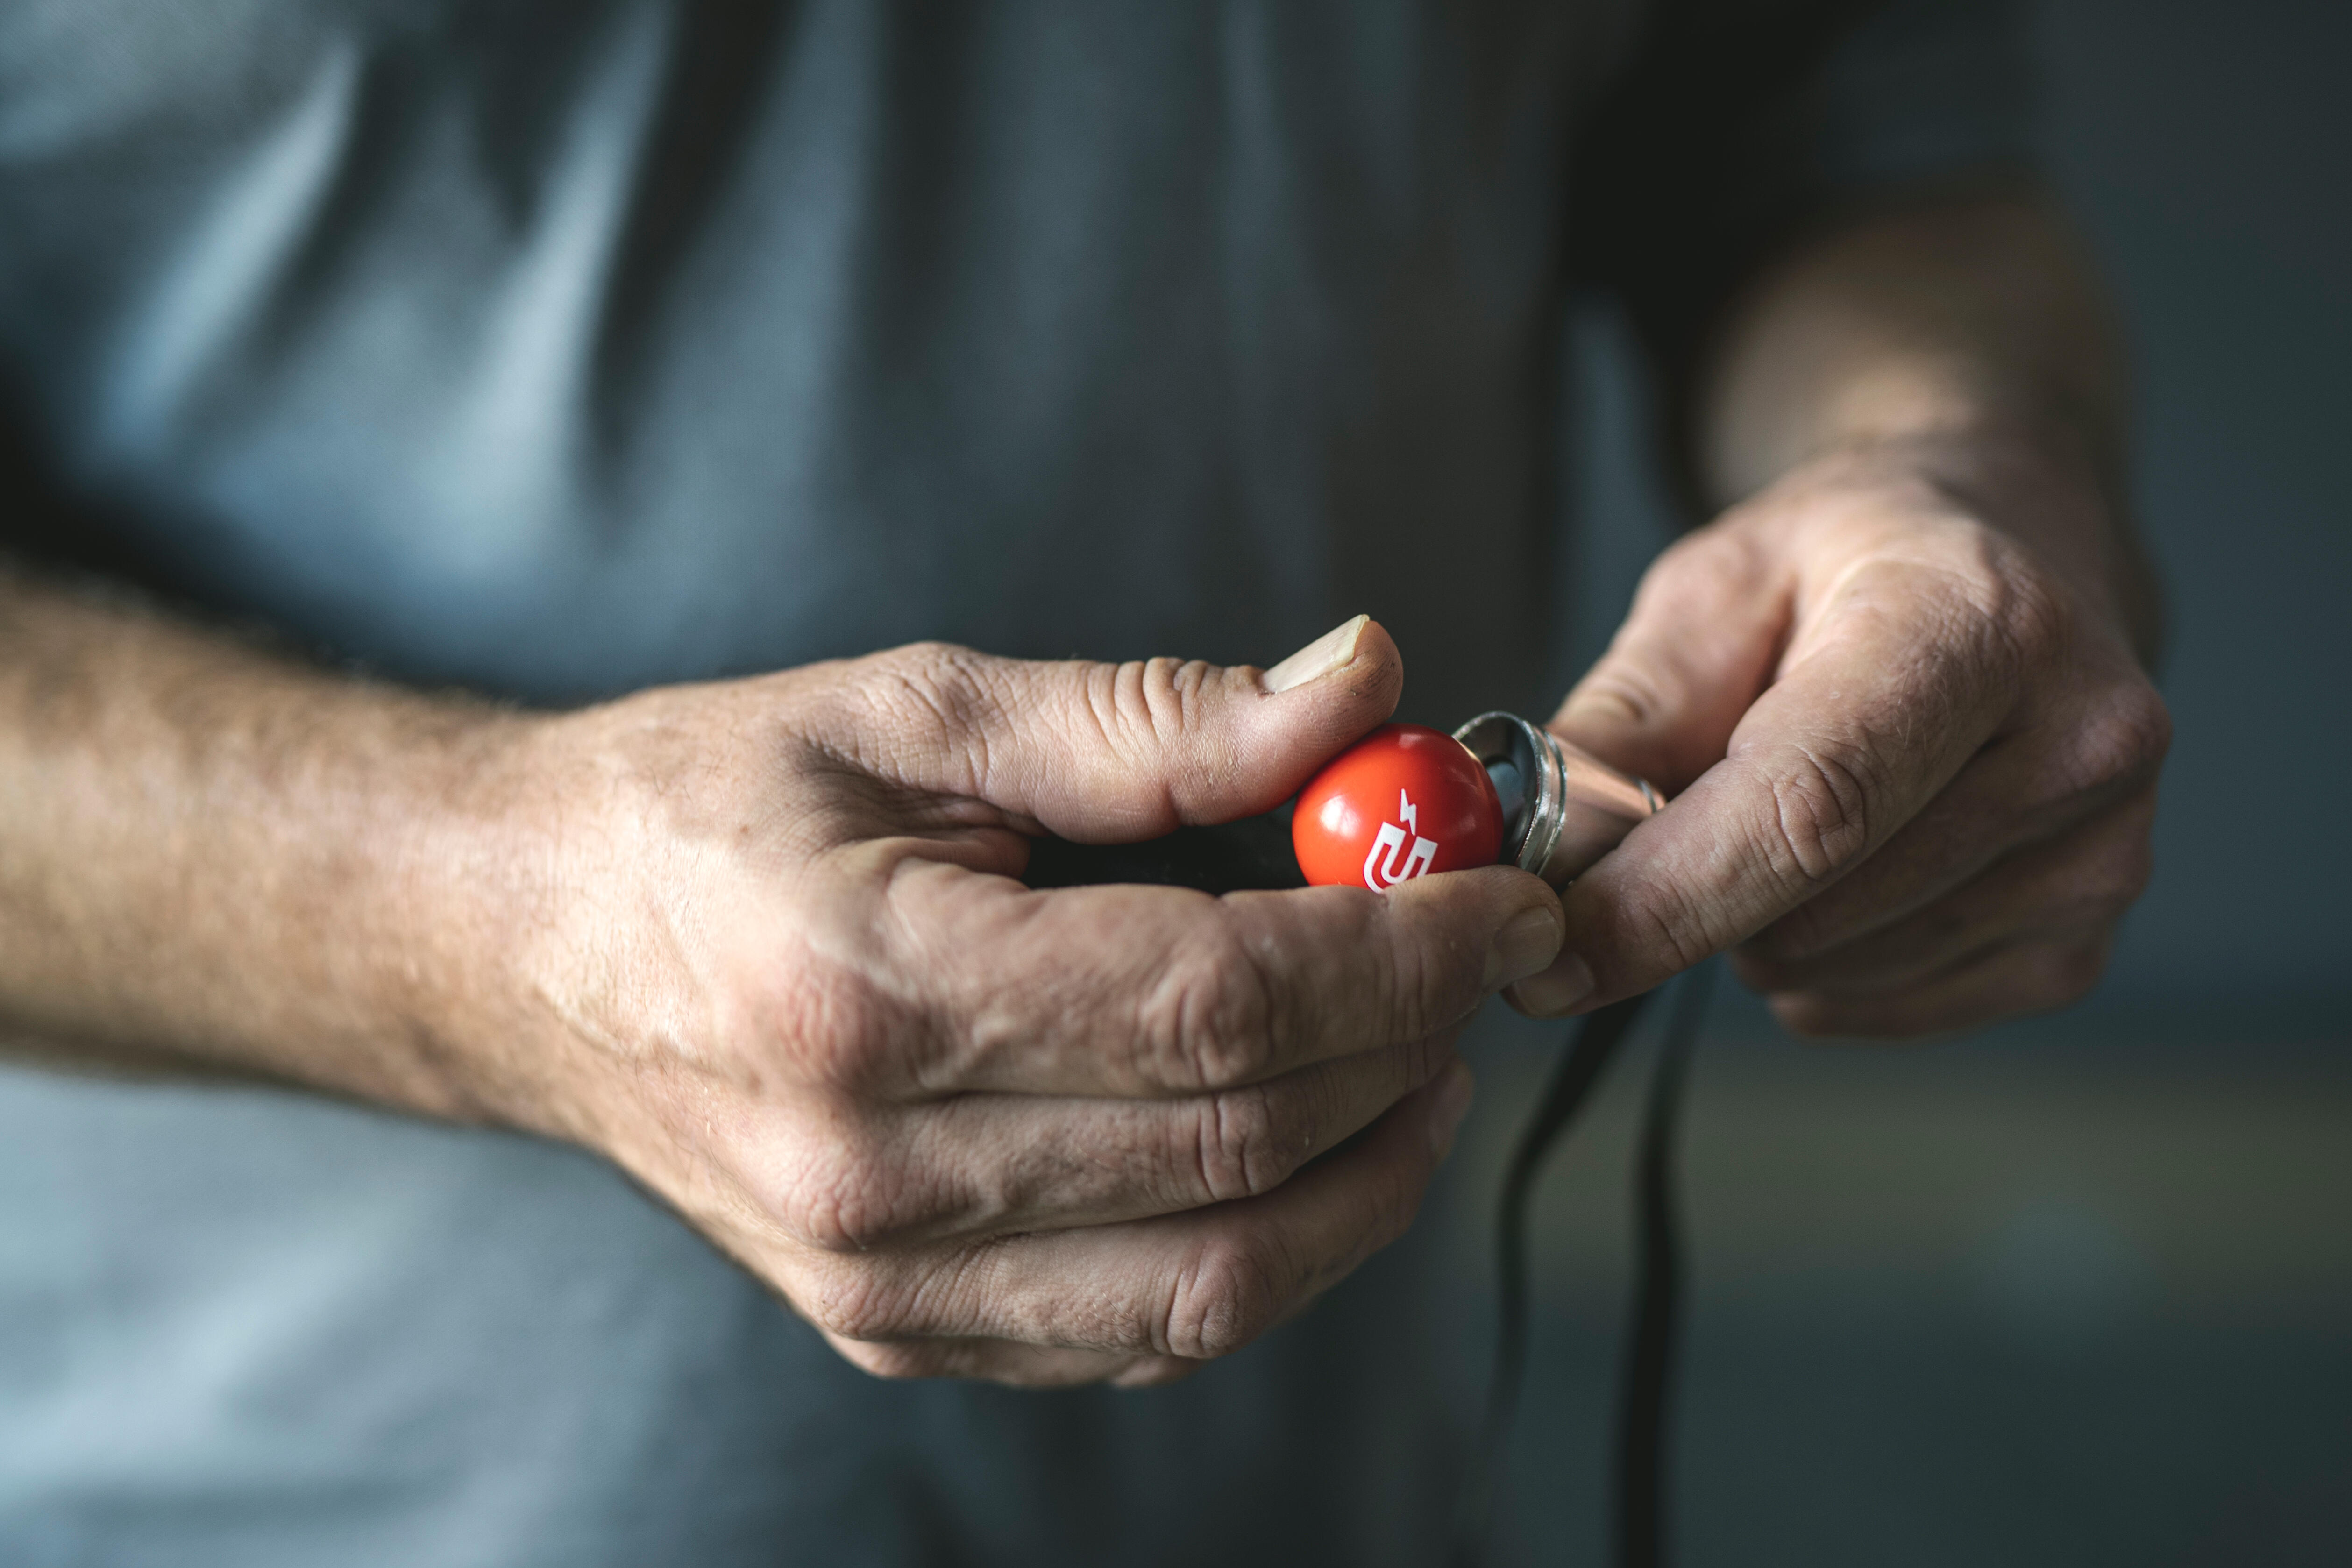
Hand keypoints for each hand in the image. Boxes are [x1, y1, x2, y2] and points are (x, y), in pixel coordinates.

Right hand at [437, 618, 1564, 1385]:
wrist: (525, 946)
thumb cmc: (706, 806)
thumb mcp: (913, 710)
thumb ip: (1149, 719)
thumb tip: (1358, 689)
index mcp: (872, 994)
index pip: (1215, 1004)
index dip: (1395, 952)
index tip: (1496, 896)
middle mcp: (873, 1173)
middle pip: (1238, 1143)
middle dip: (1408, 1046)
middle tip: (1477, 959)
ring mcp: (880, 1283)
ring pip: (1216, 1281)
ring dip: (1369, 1175)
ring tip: (1422, 1059)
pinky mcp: (893, 1330)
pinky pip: (1139, 1334)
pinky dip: (1266, 1253)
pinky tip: (1310, 1152)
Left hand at [1512, 437, 2168, 1037]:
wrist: (2009, 544)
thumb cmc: (1851, 562)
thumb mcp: (1713, 589)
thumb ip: (1620, 722)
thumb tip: (1536, 857)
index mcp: (1977, 623)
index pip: (1811, 808)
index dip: (1666, 900)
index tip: (1551, 954)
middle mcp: (2075, 738)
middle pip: (1814, 907)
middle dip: (1694, 894)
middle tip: (1681, 813)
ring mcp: (2100, 848)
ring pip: (1838, 972)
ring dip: (1762, 924)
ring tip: (1794, 806)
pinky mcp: (2085, 933)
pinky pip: (1891, 1008)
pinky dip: (1826, 964)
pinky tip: (1849, 864)